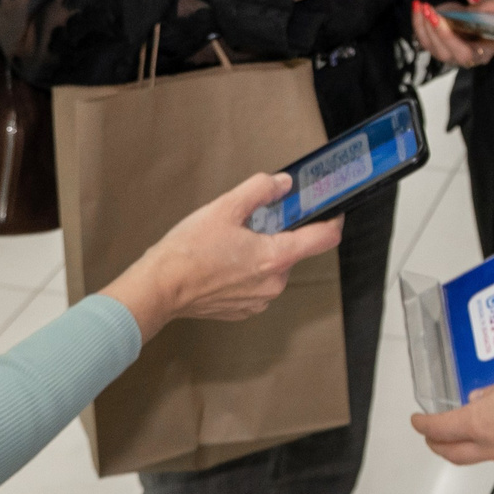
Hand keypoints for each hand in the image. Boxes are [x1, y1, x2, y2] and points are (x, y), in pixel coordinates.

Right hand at [100, 172, 343, 339]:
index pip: (323, 239)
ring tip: (226, 245)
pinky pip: (255, 285)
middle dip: (275, 235)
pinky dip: (245, 272)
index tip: (333, 211)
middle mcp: (273, 284)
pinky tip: (221, 264)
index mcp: (275, 258)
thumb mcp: (225, 207)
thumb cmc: (188, 251)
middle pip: (291, 252)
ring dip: (258, 254)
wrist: (160, 288)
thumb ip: (260, 190)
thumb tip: (283, 184)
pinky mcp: (243, 310)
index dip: (332, 221)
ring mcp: (259, 301)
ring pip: (271, 268)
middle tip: (248, 223)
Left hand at [413, 0, 493, 69]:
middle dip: (438, 33)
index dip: (454, 41)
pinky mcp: (435, 47)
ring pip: (433, 48)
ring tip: (423, 7)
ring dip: (424, 28)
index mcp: (482, 52)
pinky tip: (417, 8)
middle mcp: (464, 58)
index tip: (446, 22)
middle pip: (448, 53)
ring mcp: (448, 54)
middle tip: (432, 13)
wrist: (469, 15)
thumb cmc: (486, 15)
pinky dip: (418, 24)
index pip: (469, 54)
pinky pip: (424, 40)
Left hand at [413, 364, 493, 467]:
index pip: (440, 428)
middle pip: (453, 453)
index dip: (424, 425)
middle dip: (437, 445)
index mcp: (478, 422)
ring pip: (479, 456)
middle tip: (431, 438)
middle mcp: (490, 444)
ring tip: (469, 434)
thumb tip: (485, 396)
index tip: (418, 422)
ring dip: (467, 447)